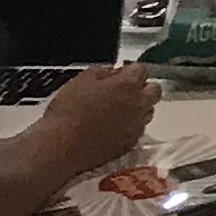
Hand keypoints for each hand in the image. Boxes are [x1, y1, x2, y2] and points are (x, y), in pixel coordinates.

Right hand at [37, 66, 158, 174]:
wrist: (62, 145)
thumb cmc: (69, 110)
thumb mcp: (82, 79)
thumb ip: (104, 71)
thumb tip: (114, 72)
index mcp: (128, 85)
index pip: (142, 69)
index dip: (129, 70)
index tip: (119, 73)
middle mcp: (139, 104)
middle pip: (154, 90)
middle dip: (142, 87)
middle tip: (124, 90)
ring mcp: (136, 126)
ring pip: (148, 111)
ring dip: (139, 107)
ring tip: (118, 110)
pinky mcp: (130, 143)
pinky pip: (138, 129)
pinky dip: (131, 125)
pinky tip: (114, 126)